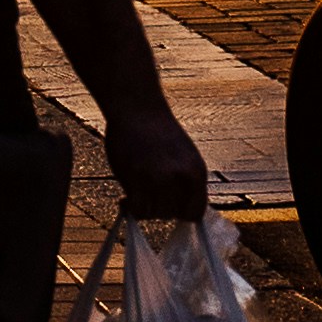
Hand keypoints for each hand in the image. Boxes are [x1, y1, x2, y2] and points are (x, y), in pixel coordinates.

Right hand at [107, 102, 207, 222]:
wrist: (137, 106)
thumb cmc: (156, 131)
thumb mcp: (182, 157)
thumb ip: (184, 184)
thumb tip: (180, 212)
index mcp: (197, 171)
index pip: (196, 212)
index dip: (181, 213)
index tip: (168, 207)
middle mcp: (181, 176)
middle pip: (172, 214)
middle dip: (159, 209)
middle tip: (147, 195)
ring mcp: (159, 177)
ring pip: (154, 214)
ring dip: (144, 206)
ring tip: (136, 192)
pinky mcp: (137, 176)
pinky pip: (137, 209)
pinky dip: (130, 207)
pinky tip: (125, 198)